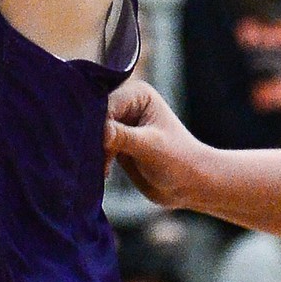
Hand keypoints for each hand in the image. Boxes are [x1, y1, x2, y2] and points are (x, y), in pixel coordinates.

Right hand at [105, 80, 206, 209]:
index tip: (93, 143)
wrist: (192, 187)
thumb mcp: (151, 147)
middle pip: (96, 115)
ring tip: (96, 167)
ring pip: (94, 132)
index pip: (106, 103)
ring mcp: (121, 124)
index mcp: (137, 95)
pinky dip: (97, 158)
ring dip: (93, 149)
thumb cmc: (179, 161)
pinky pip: (98, 146)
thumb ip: (123, 137)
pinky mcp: (117, 143)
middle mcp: (126, 104)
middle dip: (92, 135)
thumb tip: (98, 131)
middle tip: (88, 156)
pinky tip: (101, 172)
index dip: (96, 122)